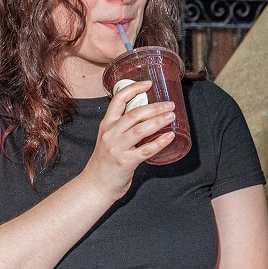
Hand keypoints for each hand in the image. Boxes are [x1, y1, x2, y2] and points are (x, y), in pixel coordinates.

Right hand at [82, 82, 177, 199]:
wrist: (95, 185)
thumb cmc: (106, 162)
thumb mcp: (109, 138)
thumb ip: (124, 127)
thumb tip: (147, 115)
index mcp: (106, 125)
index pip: (118, 100)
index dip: (133, 89)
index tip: (148, 83)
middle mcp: (110, 133)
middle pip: (134, 114)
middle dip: (154, 107)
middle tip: (170, 105)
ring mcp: (117, 148)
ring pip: (140, 129)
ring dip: (158, 121)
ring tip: (172, 117)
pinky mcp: (125, 162)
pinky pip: (146, 150)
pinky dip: (160, 142)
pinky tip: (170, 137)